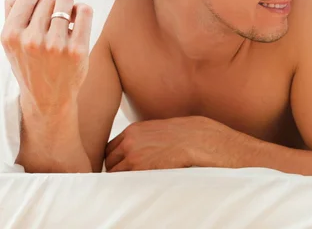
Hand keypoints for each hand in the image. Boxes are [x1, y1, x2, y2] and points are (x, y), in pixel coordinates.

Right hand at [1, 0, 92, 111]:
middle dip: (54, 4)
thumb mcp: (12, 41)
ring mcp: (55, 45)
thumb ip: (13, 10)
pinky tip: (78, 21)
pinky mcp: (76, 50)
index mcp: (11, 35)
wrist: (48, 97)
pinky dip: (83, 11)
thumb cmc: (30, 65)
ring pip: (66, 1)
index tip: (44, 6)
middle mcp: (31, 40)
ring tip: (67, 19)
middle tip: (55, 18)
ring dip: (69, 6)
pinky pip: (84, 12)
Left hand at [104, 116, 243, 171]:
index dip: (116, 158)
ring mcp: (133, 154)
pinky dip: (127, 183)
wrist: (200, 140)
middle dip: (116, 168)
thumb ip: (147, 137)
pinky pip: (123, 180)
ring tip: (134, 181)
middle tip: (127, 176)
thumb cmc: (187, 135)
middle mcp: (130, 140)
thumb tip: (145, 148)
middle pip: (109, 159)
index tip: (123, 165)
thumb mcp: (162, 129)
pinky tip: (138, 184)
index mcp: (135, 129)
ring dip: (121, 177)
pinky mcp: (140, 168)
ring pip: (114, 172)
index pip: (111, 147)